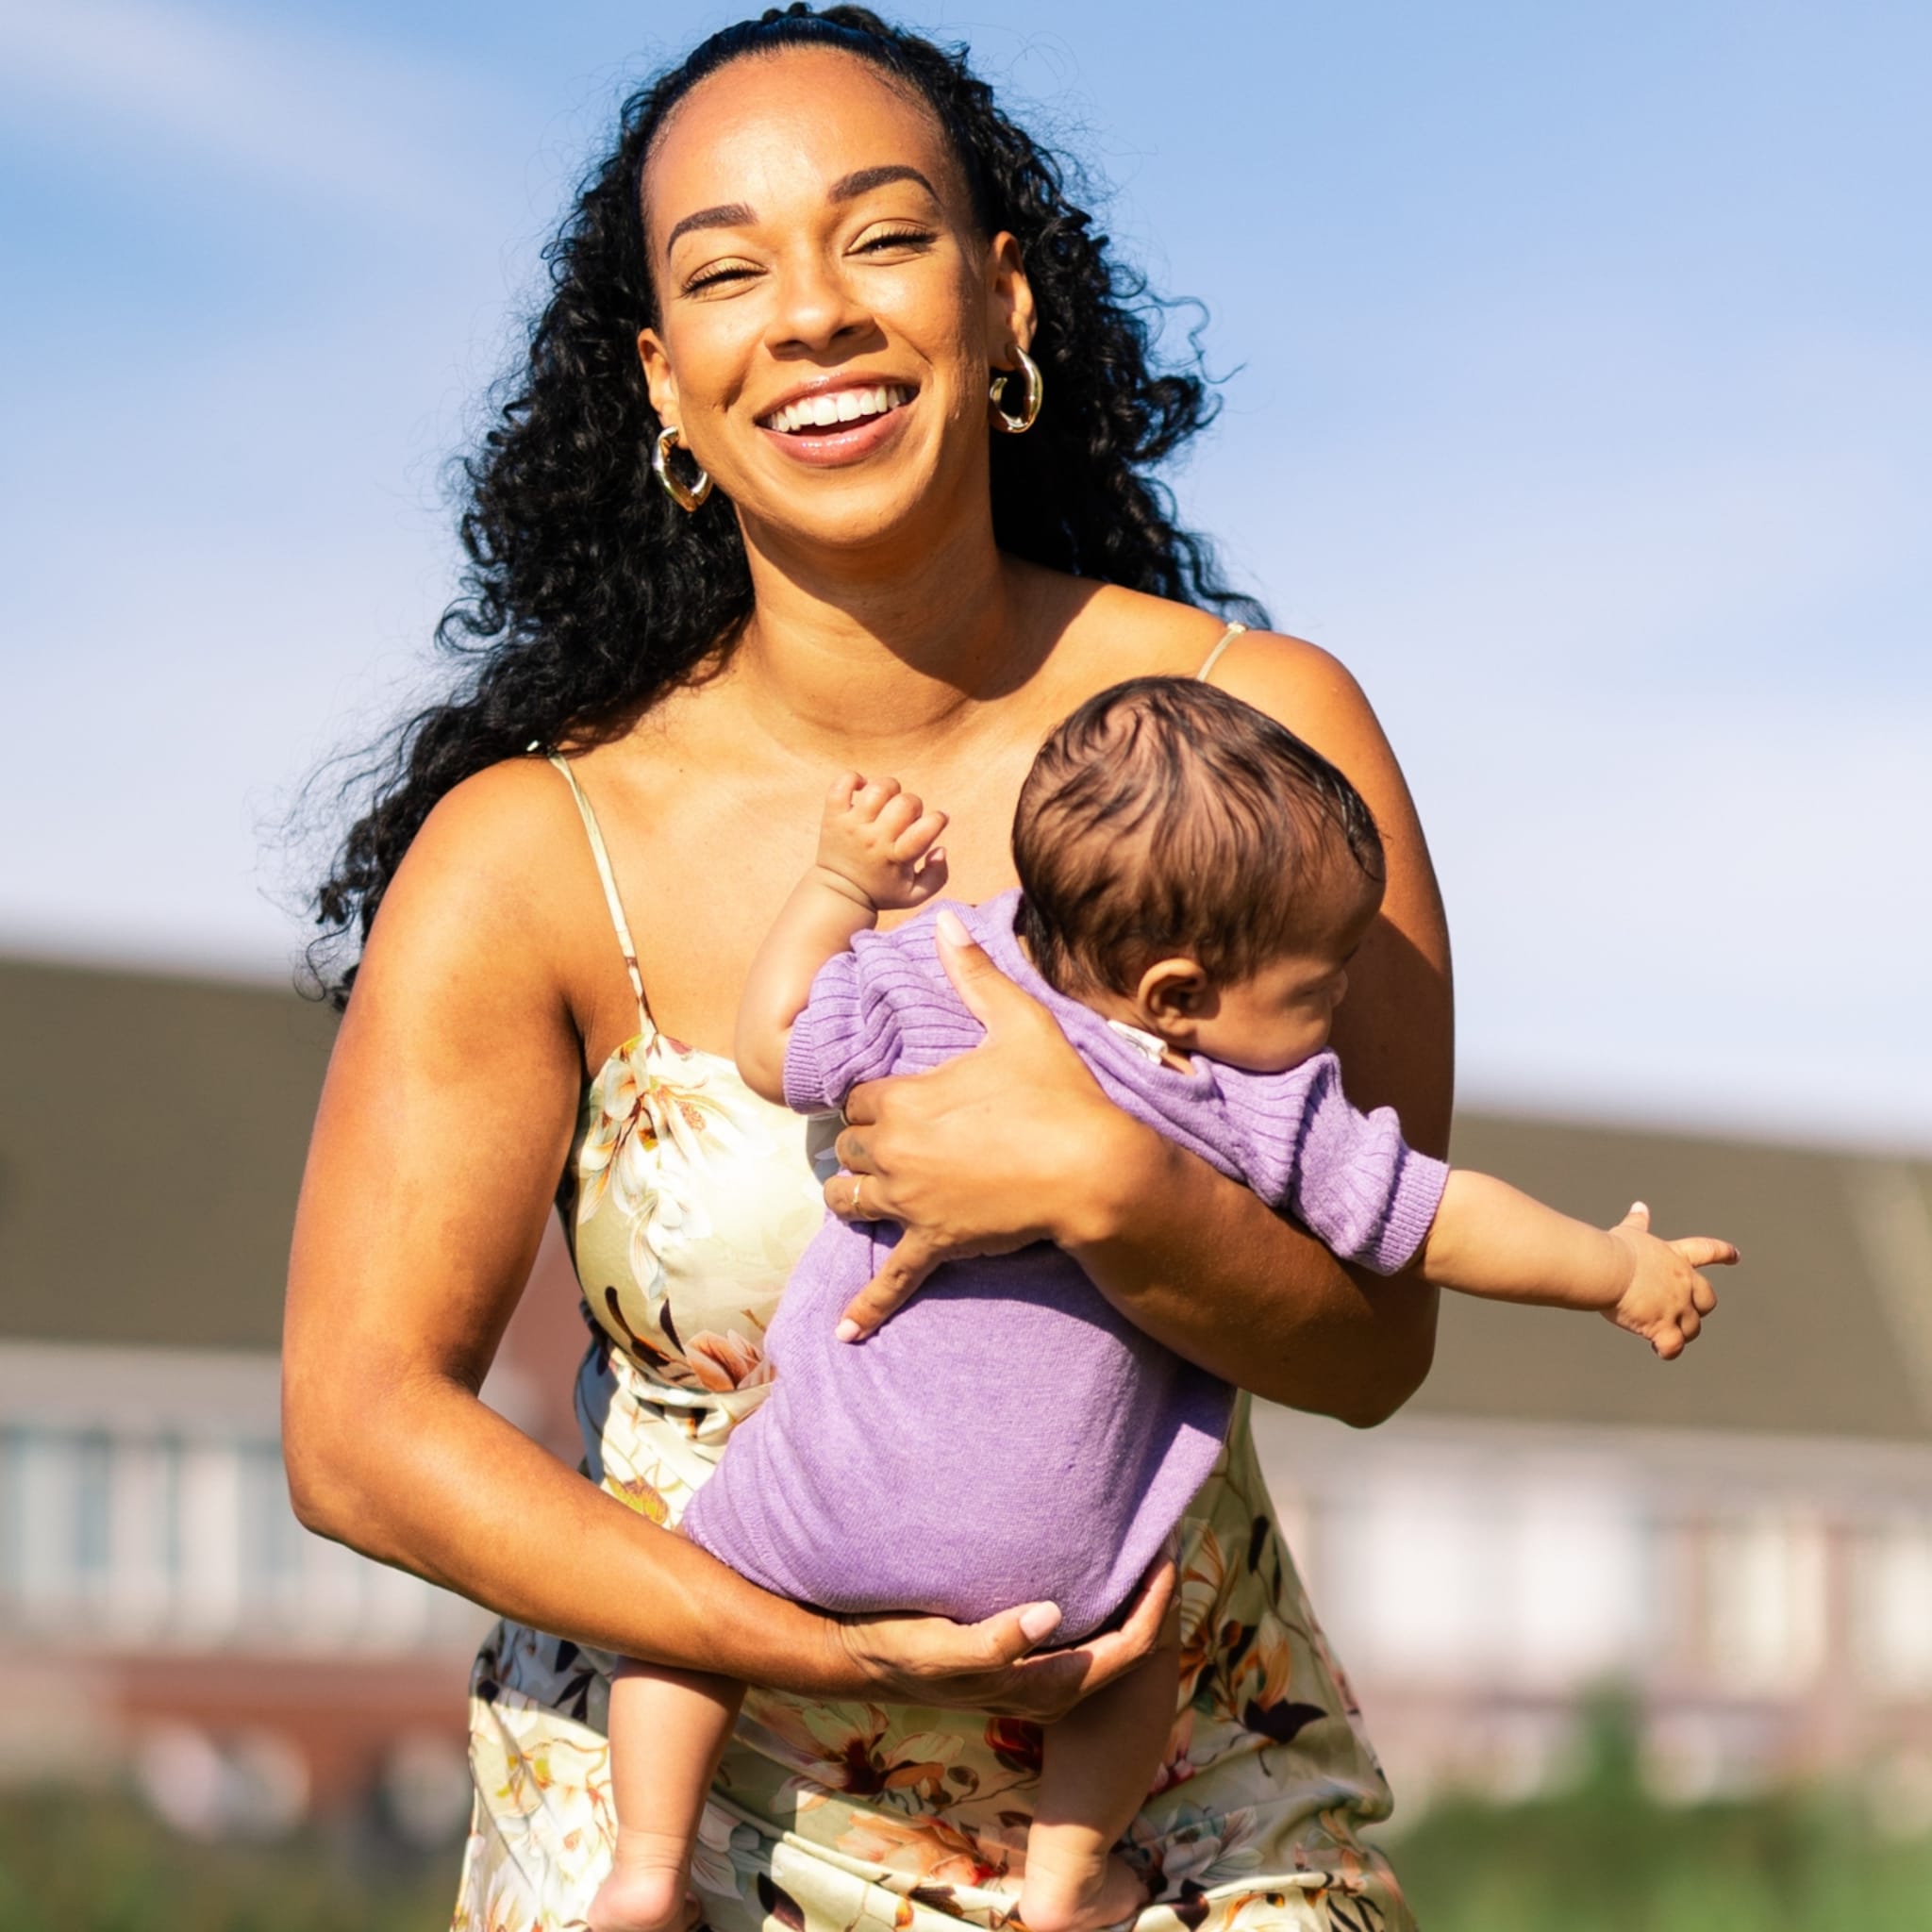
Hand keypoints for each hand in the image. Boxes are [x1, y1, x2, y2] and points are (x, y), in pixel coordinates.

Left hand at [815, 771, 948, 912]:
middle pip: (905, 803)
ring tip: (887, 802)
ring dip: (889, 789)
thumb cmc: (881, 891)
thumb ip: (938, 875)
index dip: (938, 819)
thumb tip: (940, 848)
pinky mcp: (834, 816)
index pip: (926, 828)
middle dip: (914, 805)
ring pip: (877, 788)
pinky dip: (854, 778)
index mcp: (897, 857)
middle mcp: (875, 839)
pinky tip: (863, 788)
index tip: (936, 822)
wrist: (838, 893)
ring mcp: (853, 825)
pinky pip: (842, 783)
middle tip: (907, 818)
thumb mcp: (915, 895)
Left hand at [827, 909, 1148, 1339]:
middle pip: (850, 1146)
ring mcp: (910, 1203)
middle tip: (892, 1140)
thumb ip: (974, 975)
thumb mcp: (1018, 1023)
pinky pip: (891, 1280)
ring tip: (860, 1194)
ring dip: (854, 1193)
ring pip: (852, 1199)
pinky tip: (845, 1334)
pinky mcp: (933, 1244)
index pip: (859, 1097)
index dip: (875, 1097)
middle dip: (865, 1142)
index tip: (896, 1097)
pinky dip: (867, 1306)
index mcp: (903, 1098)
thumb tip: (942, 923)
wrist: (1093, 1172)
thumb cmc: (1058, 1095)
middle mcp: (894, 1152)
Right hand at [828, 1553, 1177, 1720]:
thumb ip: (995, 1642)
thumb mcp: (940, 1648)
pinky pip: (1091, 1632)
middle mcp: (1056, 1689)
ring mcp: (1044, 1676)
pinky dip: (1109, 1597)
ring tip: (1139, 1537)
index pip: (1133, 1646)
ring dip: (1134, 1593)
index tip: (1165, 1545)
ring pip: (1115, 1637)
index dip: (1158, 1598)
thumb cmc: (901, 1650)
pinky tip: (1100, 1559)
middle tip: (1162, 1530)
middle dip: (1157, 1591)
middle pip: (1135, 1643)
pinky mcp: (1029, 1658)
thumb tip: (1053, 1614)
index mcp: (1047, 1689)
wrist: (864, 1659)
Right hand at [1603, 1201, 1737, 1358]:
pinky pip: (1673, 1345)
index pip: (1707, 1251)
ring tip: (1663, 1337)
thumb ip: (1638, 1222)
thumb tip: (1640, 1206)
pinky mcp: (1662, 1325)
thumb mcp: (1630, 1233)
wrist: (1607, 1269)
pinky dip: (1668, 1350)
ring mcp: (1675, 1306)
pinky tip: (1659, 1349)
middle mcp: (1683, 1282)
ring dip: (1681, 1332)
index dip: (1723, 1253)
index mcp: (1676, 1257)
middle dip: (1699, 1309)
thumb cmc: (1615, 1249)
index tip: (1736, 1256)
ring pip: (1692, 1327)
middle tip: (1684, 1315)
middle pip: (1707, 1300)